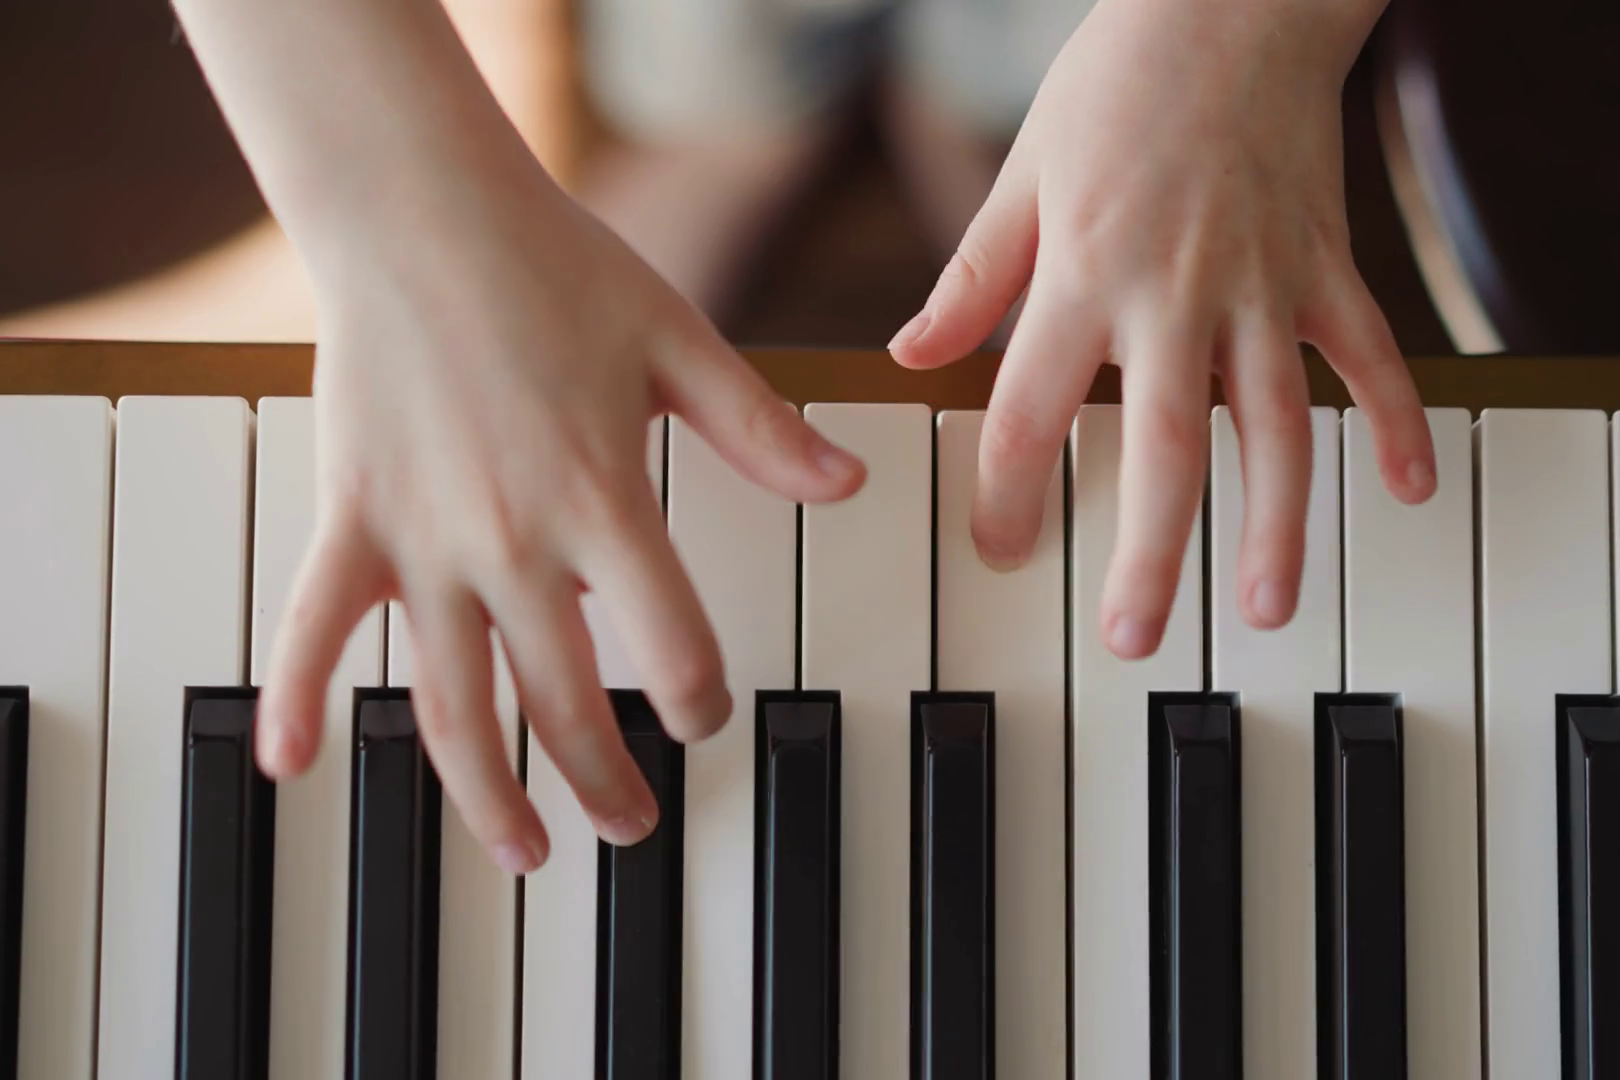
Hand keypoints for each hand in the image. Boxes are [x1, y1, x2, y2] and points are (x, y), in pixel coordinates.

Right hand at [257, 178, 865, 872]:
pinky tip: (290, 766)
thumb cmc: (553, 266)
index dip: (701, 698)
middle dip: (606, 777)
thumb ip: (761, 428)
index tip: (705, 715)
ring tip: (526, 848)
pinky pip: (313, 626)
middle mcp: (512, 540)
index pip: (671, 646)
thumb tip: (847, 481)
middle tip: (632, 822)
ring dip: (490, 791)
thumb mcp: (682, 343)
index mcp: (604, 499)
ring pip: (453, 701)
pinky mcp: (347, 519)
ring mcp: (421, 539)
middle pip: (565, 700)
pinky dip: (297, 696)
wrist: (421, 208)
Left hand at [888, 0, 1434, 657]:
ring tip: (1267, 607)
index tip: (1000, 555)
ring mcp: (1263, 287)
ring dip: (1275, 525)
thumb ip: (974, 275)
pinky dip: (1397, 420)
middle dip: (1149, 554)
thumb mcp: (1024, 172)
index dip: (1006, 495)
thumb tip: (913, 352)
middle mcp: (1174, 296)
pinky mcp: (1329, 266)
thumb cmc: (1121, 79)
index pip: (1028, 412)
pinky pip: (1372, 356)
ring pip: (1275, 428)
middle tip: (1134, 639)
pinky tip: (1412, 488)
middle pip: (1162, 451)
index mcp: (1082, 276)